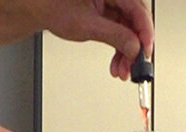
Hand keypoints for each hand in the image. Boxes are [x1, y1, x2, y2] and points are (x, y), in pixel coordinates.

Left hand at [31, 0, 153, 79]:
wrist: (40, 9)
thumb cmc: (54, 7)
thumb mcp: (86, 25)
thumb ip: (114, 36)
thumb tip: (134, 47)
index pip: (137, 9)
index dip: (144, 33)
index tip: (144, 51)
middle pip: (136, 21)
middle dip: (135, 47)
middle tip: (134, 66)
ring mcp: (113, 4)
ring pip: (130, 30)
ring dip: (128, 53)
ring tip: (122, 70)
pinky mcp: (110, 14)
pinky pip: (122, 33)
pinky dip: (120, 49)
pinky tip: (118, 63)